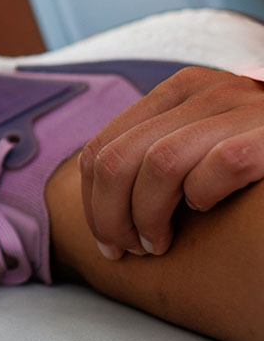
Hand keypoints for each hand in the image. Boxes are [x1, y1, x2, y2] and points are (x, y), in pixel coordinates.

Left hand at [78, 66, 263, 258]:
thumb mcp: (208, 139)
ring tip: (160, 242)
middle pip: (117, 159)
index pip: (101, 146)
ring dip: (149, 215)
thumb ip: (164, 149)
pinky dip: (204, 195)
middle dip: (109, 215)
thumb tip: (101, 194)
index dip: (92, 200)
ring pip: (158, 165)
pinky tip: (208, 209)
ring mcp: (242, 109)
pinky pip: (218, 167)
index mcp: (180, 92)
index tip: (108, 240)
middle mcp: (206, 91)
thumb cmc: (261, 154)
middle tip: (129, 249)